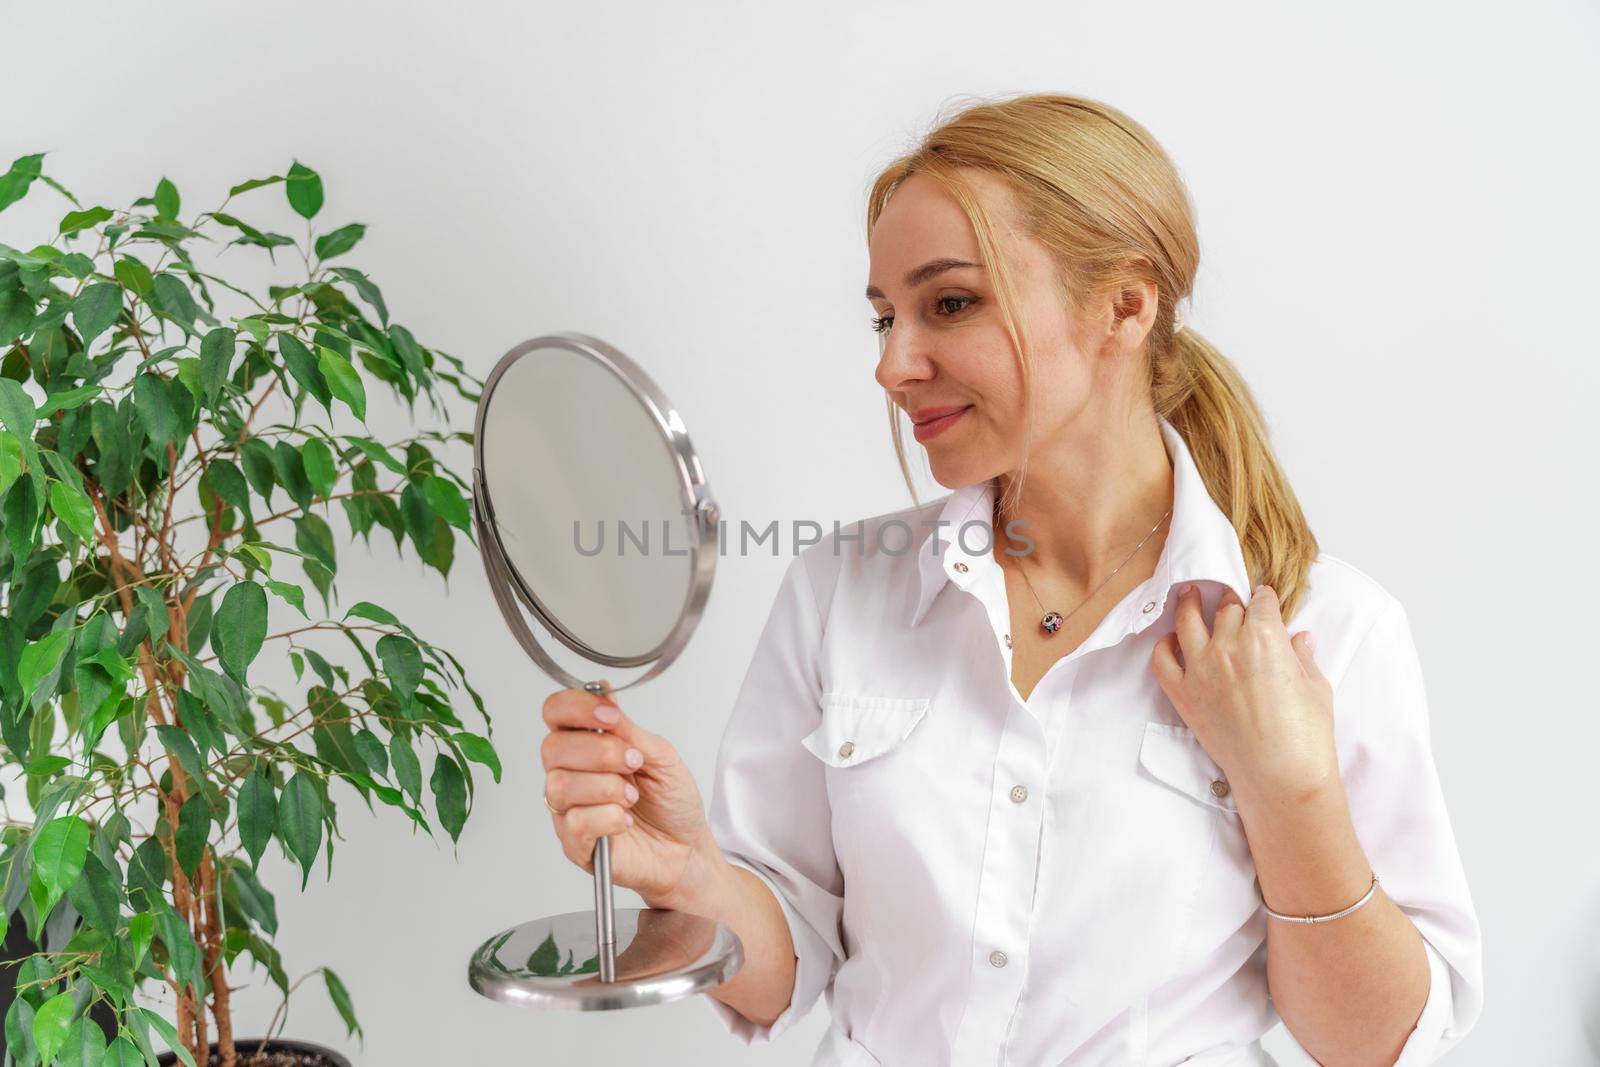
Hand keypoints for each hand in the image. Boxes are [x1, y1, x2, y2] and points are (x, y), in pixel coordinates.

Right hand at [540, 683, 719, 909]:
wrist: (685, 849)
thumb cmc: (672, 803)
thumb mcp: (661, 755)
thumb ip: (628, 729)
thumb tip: (603, 693)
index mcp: (587, 744)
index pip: (557, 712)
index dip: (577, 708)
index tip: (610, 716)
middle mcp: (571, 773)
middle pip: (553, 748)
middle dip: (600, 751)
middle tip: (633, 762)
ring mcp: (568, 809)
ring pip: (561, 785)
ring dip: (607, 787)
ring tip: (632, 796)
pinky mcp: (575, 843)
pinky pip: (575, 822)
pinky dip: (608, 818)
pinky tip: (624, 820)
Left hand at [1149, 584, 1337, 804]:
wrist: (1280, 777)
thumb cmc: (1306, 736)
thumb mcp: (1316, 688)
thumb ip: (1303, 657)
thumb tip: (1301, 639)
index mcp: (1265, 638)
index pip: (1261, 603)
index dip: (1264, 599)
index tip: (1263, 599)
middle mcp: (1228, 647)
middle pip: (1226, 610)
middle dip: (1232, 602)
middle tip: (1232, 601)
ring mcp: (1201, 669)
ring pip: (1187, 621)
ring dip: (1189, 604)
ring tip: (1188, 594)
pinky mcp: (1184, 694)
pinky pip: (1162, 660)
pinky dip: (1164, 645)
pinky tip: (1171, 640)